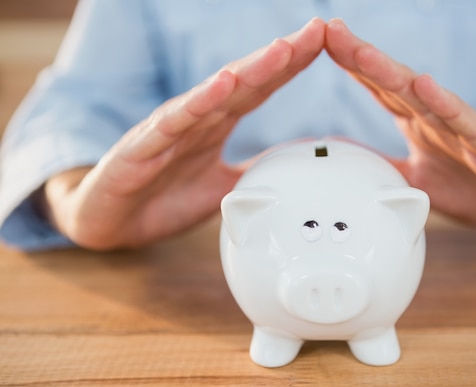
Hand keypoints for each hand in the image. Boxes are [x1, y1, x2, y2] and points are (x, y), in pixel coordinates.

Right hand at [43, 18, 325, 249]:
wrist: (110, 223)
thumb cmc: (163, 200)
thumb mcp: (224, 189)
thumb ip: (255, 172)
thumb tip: (295, 166)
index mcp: (216, 124)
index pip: (260, 88)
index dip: (292, 66)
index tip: (324, 42)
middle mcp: (197, 118)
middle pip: (245, 80)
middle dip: (282, 56)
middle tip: (316, 32)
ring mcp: (170, 129)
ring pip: (215, 93)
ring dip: (250, 70)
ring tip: (282, 50)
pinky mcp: (143, 147)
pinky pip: (174, 122)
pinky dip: (199, 102)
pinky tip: (223, 84)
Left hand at [325, 18, 475, 234]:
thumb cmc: (473, 187)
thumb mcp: (415, 181)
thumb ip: (382, 166)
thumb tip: (344, 159)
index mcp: (419, 122)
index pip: (380, 89)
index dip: (352, 67)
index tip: (322, 43)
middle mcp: (438, 118)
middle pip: (394, 83)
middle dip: (362, 57)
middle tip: (331, 32)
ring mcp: (465, 129)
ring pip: (424, 97)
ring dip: (392, 74)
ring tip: (363, 53)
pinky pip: (467, 124)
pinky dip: (446, 105)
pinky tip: (426, 86)